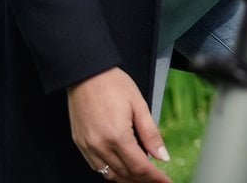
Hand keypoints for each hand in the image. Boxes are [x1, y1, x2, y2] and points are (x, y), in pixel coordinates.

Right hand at [67, 67, 170, 182]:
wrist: (85, 74)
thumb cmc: (113, 84)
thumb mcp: (139, 105)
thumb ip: (151, 133)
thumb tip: (162, 156)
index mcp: (117, 136)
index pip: (140, 167)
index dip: (155, 178)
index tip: (166, 182)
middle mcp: (100, 146)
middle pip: (125, 174)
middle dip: (144, 181)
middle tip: (158, 181)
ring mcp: (88, 147)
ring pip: (110, 174)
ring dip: (128, 179)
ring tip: (144, 178)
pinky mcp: (80, 144)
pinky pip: (97, 167)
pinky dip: (112, 173)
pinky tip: (123, 170)